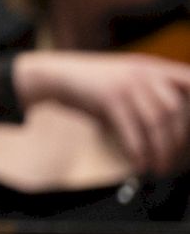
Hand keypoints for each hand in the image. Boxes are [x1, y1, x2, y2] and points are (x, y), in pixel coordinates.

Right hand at [14, 51, 189, 176]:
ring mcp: (126, 84)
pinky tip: (139, 163)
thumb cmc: (92, 83)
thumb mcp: (124, 78)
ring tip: (157, 167)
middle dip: (176, 141)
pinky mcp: (110, 98)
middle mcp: (141, 72)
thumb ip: (149, 92)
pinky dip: (138, 152)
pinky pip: (133, 132)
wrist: (56, 75)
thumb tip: (172, 126)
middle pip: (174, 110)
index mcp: (149, 66)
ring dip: (160, 151)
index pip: (187, 79)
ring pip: (156, 123)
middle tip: (170, 159)